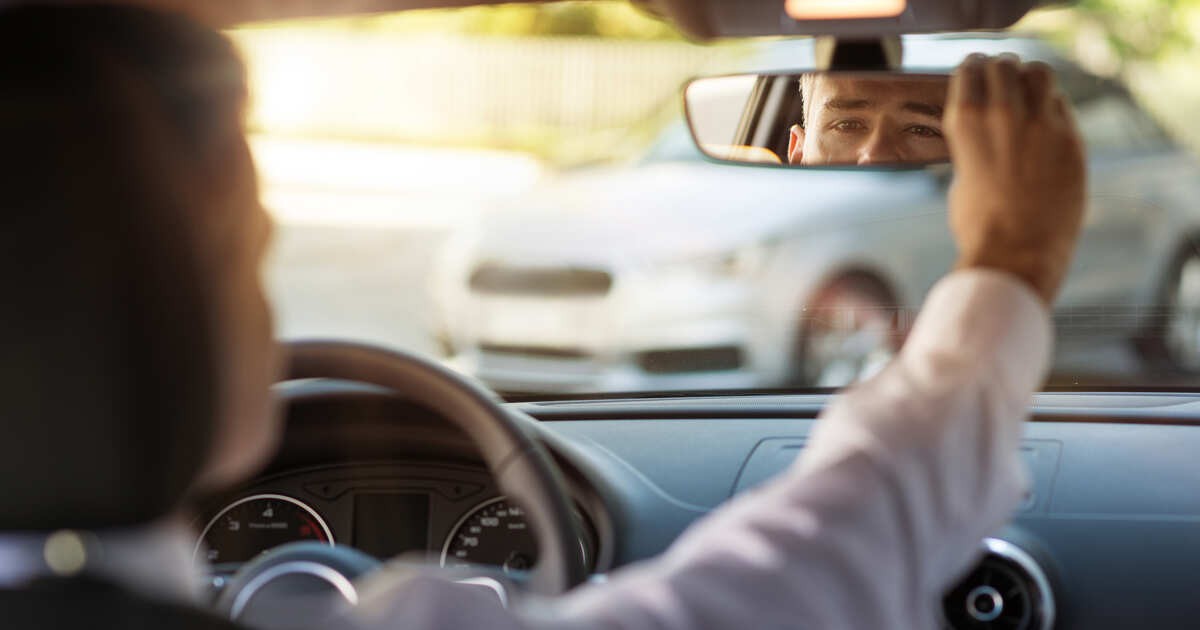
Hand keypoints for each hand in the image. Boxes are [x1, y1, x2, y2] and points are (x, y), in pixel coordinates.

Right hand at [944, 54, 1085, 304]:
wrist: (1015, 253)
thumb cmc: (979, 224)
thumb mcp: (962, 174)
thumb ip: (974, 144)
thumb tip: (985, 132)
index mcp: (966, 121)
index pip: (971, 68)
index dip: (973, 69)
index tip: (975, 73)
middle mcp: (1004, 113)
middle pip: (1005, 64)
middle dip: (1001, 70)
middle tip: (1001, 81)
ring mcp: (1042, 124)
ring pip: (1039, 73)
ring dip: (1029, 78)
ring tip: (1027, 92)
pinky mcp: (1071, 140)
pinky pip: (1061, 106)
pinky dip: (1050, 107)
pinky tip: (1044, 123)